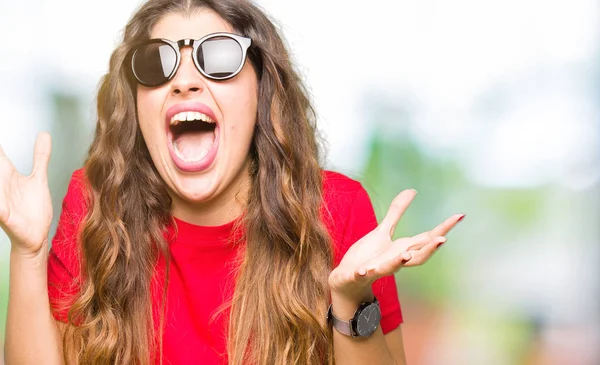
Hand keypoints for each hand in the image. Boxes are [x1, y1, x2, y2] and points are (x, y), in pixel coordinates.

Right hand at [0, 133, 52, 256]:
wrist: (36, 237)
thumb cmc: (33, 210)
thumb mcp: (39, 178)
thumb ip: (40, 157)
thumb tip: (44, 134)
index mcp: (7, 175)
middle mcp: (0, 186)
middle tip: (1, 160)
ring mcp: (1, 201)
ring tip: (1, 171)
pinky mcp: (5, 217)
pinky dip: (0, 205)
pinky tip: (2, 205)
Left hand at [328, 189, 463, 300]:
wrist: (347, 279)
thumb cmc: (368, 255)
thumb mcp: (383, 231)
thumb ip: (397, 212)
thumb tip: (412, 190)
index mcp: (401, 249)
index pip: (427, 238)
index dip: (443, 228)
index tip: (459, 216)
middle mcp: (394, 261)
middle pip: (416, 256)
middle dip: (429, 249)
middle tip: (443, 239)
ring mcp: (377, 269)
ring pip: (391, 267)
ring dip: (398, 262)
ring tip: (406, 255)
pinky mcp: (359, 274)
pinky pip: (362, 275)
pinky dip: (363, 273)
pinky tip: (362, 270)